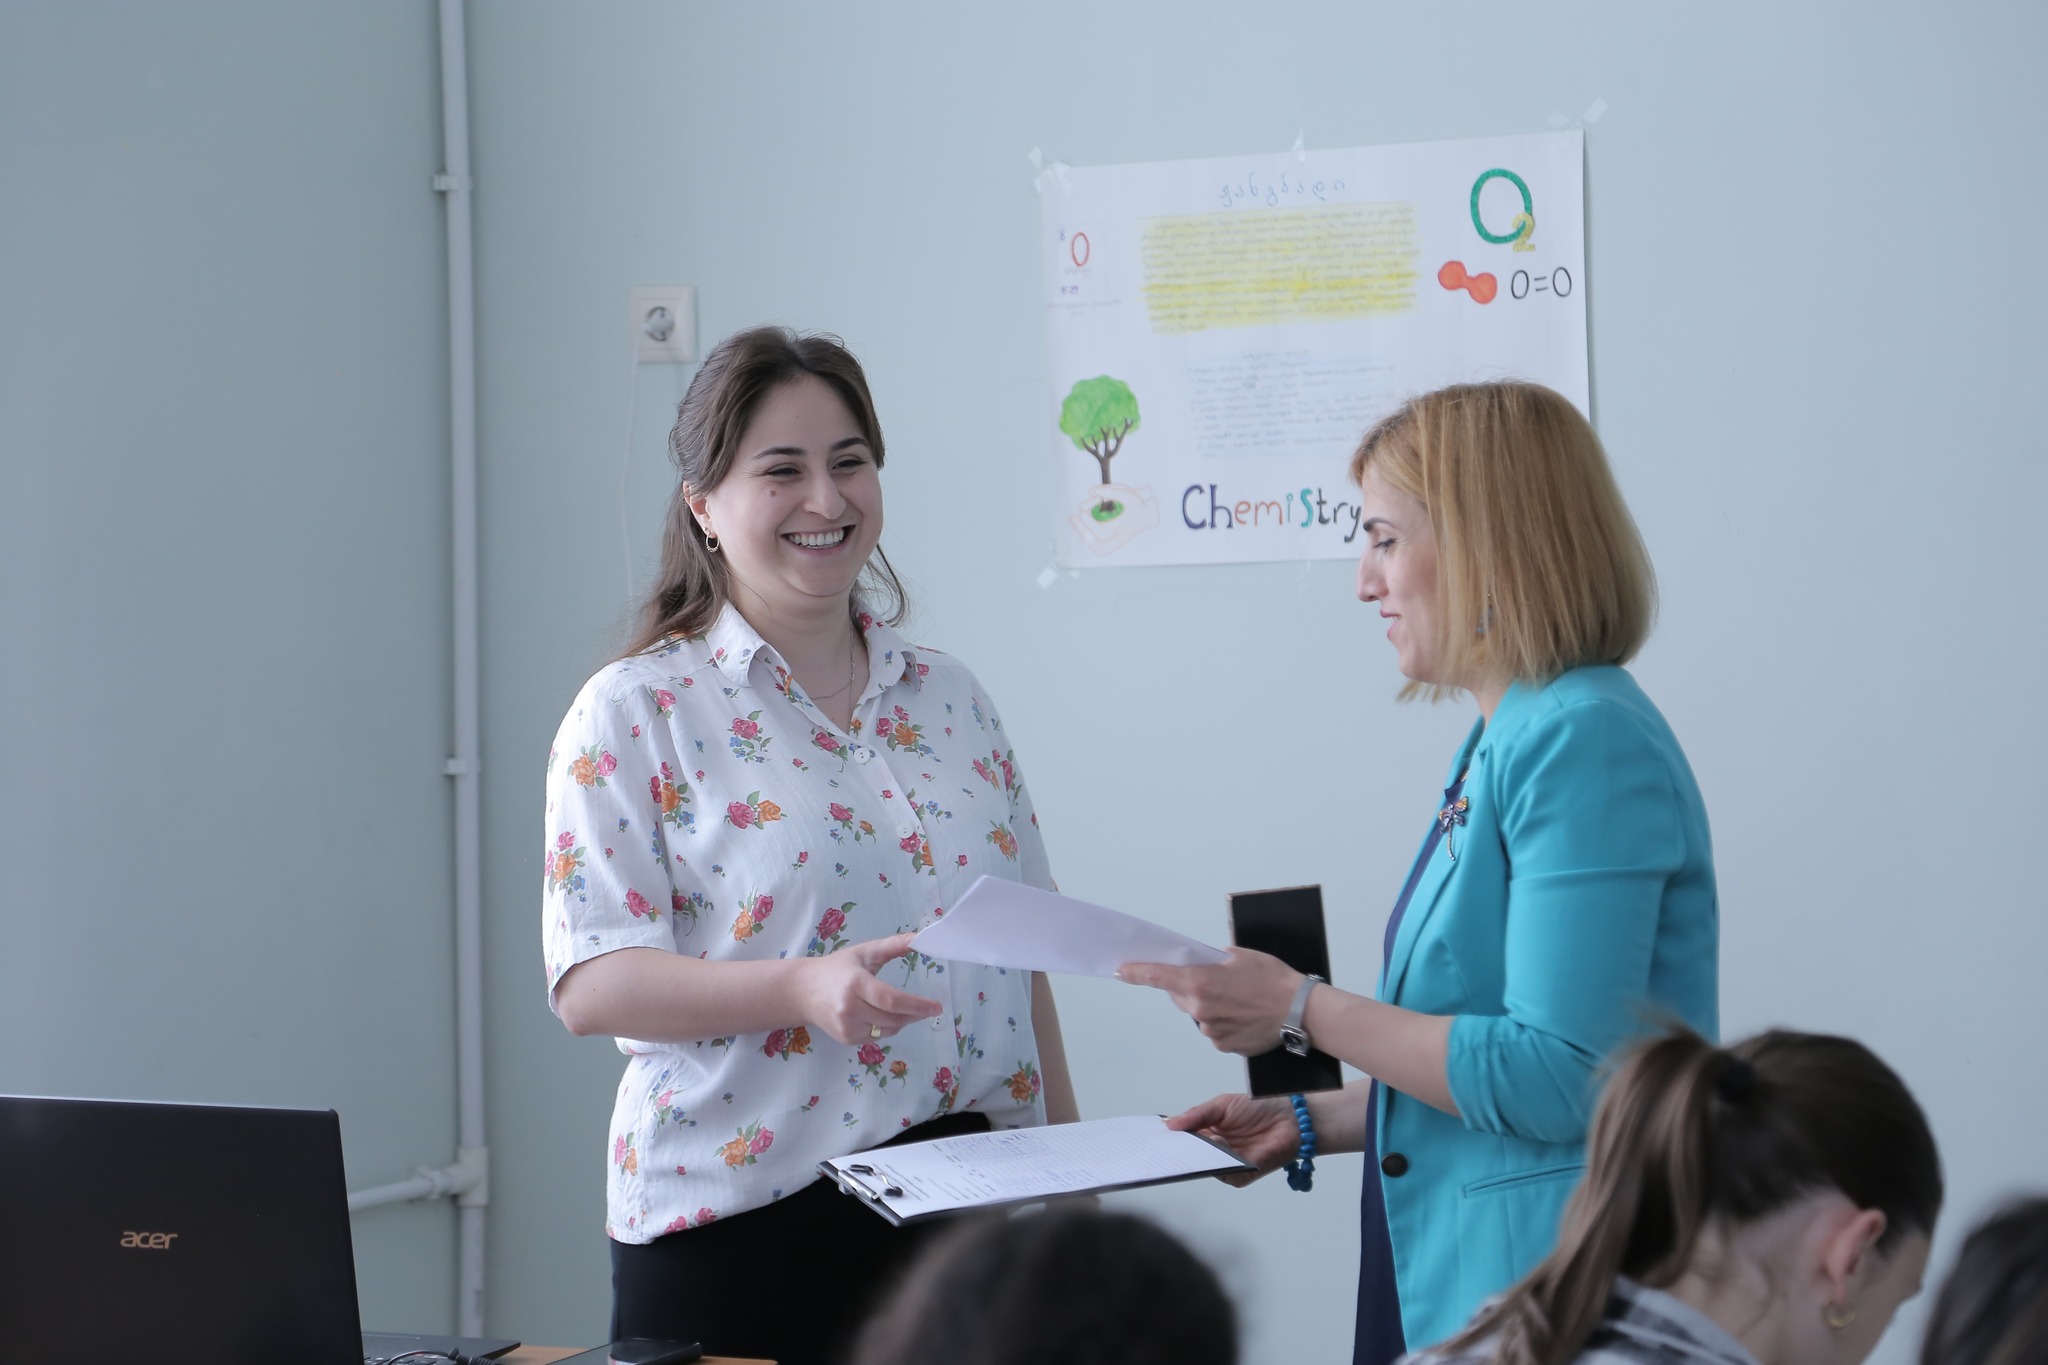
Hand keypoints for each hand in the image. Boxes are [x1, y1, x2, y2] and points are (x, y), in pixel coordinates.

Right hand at [800, 932, 941, 1044]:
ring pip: (889, 1029)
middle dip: (915, 1014)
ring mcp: (847, 1027)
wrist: (803, 991)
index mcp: (855, 983)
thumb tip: (921, 938)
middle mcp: (849, 1008)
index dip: (917, 1005)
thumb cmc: (837, 968)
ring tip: (902, 1007)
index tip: (936, 1007)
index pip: (891, 1000)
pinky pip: (877, 1036)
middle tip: (930, 1008)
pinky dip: (886, 1027)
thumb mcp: (865, 952)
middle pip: (893, 1018)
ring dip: (902, 1020)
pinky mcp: (846, 1039)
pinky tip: (879, 1014)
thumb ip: (893, 945)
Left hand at [1118, 947, 1303, 1054]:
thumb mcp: (1240, 956)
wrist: (1300, 1011)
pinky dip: (1224, 1023)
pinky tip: (1245, 1016)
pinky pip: (1215, 1031)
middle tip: (1217, 981)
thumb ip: (1213, 960)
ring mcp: (1211, 1030)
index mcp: (1200, 982)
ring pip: (1199, 1015)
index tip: (1122, 971)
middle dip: (1191, 987)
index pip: (1158, 977)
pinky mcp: (1224, 1046)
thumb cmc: (1274, 980)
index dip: (1136, 973)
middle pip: (1181, 996)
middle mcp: (1200, 1009)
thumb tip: (1203, 963)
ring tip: (1241, 1000)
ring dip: (1210, 1007)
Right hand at [1167, 1093, 1297, 1186]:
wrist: (1290, 1117)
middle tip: (1160, 1147)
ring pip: (1204, 1167)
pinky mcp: (1242, 1175)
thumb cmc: (1258, 1108)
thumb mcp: (1221, 1105)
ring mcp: (1227, 1165)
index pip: (1183, 1142)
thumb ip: (1196, 1115)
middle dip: (1176, 1153)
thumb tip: (1169, 1124)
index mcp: (1207, 1135)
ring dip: (1198, 1156)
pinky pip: (1224, 1174)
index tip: (1151, 1139)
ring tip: (1192, 1143)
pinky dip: (1218, 1163)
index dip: (1169, 1141)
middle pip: (1189, 1158)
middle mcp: (1215, 1152)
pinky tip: (1218, 1147)